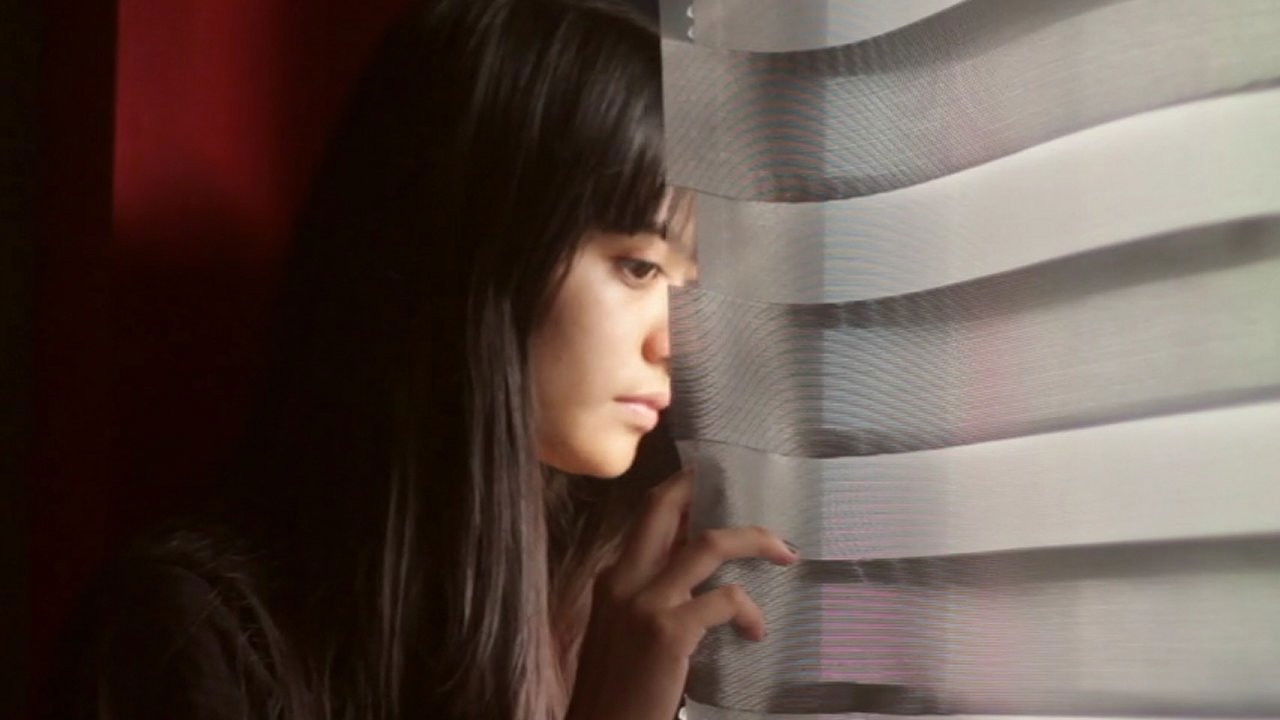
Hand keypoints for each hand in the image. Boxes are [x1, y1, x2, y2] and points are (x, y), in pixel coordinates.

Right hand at [565, 467, 797, 719]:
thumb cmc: (619, 689)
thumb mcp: (626, 631)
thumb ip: (655, 597)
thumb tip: (701, 575)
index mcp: (612, 578)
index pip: (648, 516)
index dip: (681, 493)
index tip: (713, 487)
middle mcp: (623, 580)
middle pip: (663, 507)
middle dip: (704, 488)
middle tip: (747, 488)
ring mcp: (645, 603)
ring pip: (709, 544)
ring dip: (754, 540)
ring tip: (784, 552)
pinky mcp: (667, 632)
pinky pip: (725, 599)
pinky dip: (749, 610)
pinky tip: (756, 631)